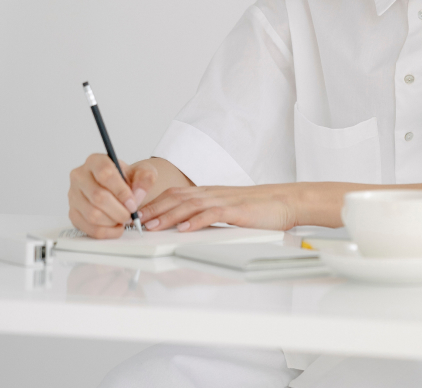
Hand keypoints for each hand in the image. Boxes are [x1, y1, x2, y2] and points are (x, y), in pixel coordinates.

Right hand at [68, 154, 156, 238]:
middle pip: (98, 197)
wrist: (122, 189)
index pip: (105, 174)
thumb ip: (145, 179)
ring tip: (124, 218)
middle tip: (131, 214)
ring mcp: (74, 196)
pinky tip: (116, 227)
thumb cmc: (130, 179)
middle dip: (119, 210)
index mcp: (95, 161)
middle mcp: (80, 177)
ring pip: (92, 215)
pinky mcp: (73, 213)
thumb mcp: (143, 172)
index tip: (133, 203)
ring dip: (113, 221)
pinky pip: (87, 228)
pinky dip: (106, 232)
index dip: (120, 191)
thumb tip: (137, 195)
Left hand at [137, 184, 305, 232]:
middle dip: (154, 209)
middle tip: (135, 222)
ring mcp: (225, 200)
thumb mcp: (228, 208)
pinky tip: (186, 228)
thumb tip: (186, 225)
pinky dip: (197, 220)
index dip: (155, 203)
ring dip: (169, 215)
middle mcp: (213, 193)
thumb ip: (208, 214)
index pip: (176, 194)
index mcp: (210, 192)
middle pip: (178, 197)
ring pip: (191, 204)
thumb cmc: (259, 207)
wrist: (286, 200)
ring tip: (153, 227)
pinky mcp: (237, 210)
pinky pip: (213, 214)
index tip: (138, 215)